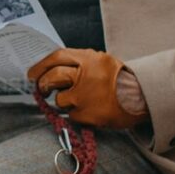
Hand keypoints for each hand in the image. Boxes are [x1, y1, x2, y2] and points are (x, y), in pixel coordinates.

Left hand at [25, 48, 145, 129]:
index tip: (32, 74)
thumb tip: (53, 69)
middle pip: (53, 77)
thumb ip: (80, 63)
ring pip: (60, 100)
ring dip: (63, 102)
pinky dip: (76, 115)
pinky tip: (88, 111)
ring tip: (77, 101)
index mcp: (89, 58)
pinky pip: (71, 116)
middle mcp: (86, 75)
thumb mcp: (102, 62)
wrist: (142, 98)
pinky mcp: (88, 114)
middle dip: (44, 84)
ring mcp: (86, 96)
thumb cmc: (121, 80)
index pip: (57, 57)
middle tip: (43, 89)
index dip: (41, 66)